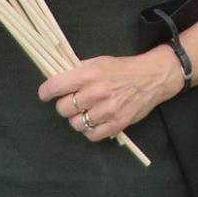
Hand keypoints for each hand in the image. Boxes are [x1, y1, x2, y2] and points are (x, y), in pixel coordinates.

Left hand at [39, 52, 184, 143]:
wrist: (152, 78)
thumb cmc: (122, 68)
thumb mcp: (98, 62)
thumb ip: (78, 72)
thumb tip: (57, 82)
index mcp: (89, 74)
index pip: (56, 86)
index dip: (46, 92)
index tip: (45, 94)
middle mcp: (96, 93)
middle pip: (63, 108)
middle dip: (64, 105)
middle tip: (71, 101)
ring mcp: (107, 111)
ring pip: (76, 123)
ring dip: (77, 118)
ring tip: (84, 111)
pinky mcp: (116, 125)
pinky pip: (91, 135)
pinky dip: (88, 130)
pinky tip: (93, 121)